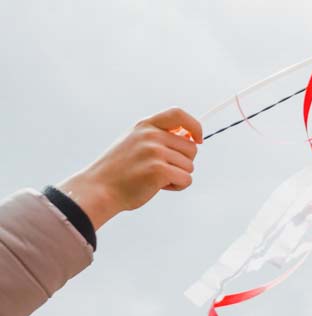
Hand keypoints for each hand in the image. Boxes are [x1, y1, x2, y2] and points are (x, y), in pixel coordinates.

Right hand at [59, 109, 203, 229]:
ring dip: (178, 176)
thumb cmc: (120, 170)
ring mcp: (155, 151)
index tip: (198, 139)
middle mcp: (151, 135)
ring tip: (154, 178)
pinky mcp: (159, 169)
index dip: (194, 126)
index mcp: (145, 125)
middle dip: (183, 162)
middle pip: (191, 148)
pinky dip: (177, 186)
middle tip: (161, 170)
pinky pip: (186, 179)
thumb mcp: (135, 142)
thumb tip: (191, 138)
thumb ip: (159, 137)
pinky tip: (157, 187)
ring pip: (190, 166)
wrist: (99, 189)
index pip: (178, 114)